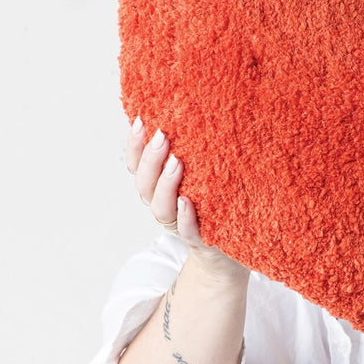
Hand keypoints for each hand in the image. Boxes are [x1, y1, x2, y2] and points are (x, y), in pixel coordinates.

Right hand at [126, 117, 249, 283]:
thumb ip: (191, 152)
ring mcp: (179, 224)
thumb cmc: (214, 204)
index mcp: (158, 188)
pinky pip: (188, 231)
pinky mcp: (200, 240)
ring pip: (161, 208)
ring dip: (165, 184)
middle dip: (150, 159)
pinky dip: (186, 217)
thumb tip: (191, 112)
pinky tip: (187, 202)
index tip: (141, 120)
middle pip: (144, 184)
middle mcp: (164, 206)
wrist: (229, 251)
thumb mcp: (201, 174)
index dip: (134, 145)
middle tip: (163, 136)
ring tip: (176, 163)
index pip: (137, 166)